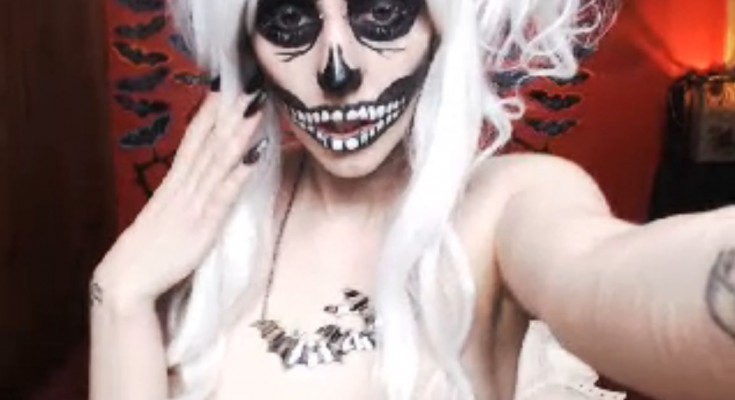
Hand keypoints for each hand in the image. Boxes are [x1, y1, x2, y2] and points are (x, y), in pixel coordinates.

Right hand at [92, 88, 268, 311]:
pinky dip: (239, 174)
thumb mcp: (164, 216)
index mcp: (173, 184)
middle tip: (247, 85)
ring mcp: (193, 204)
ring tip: (256, 110)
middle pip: (208, 142)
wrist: (127, 280)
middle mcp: (183, 187)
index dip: (209, 113)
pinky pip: (224, 194)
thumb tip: (198, 184)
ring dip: (238, 135)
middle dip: (228, 114)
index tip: (224, 87)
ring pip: (218, 161)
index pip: (193, 140)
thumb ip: (181, 199)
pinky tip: (255, 156)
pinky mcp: (203, 225)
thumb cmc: (148, 251)